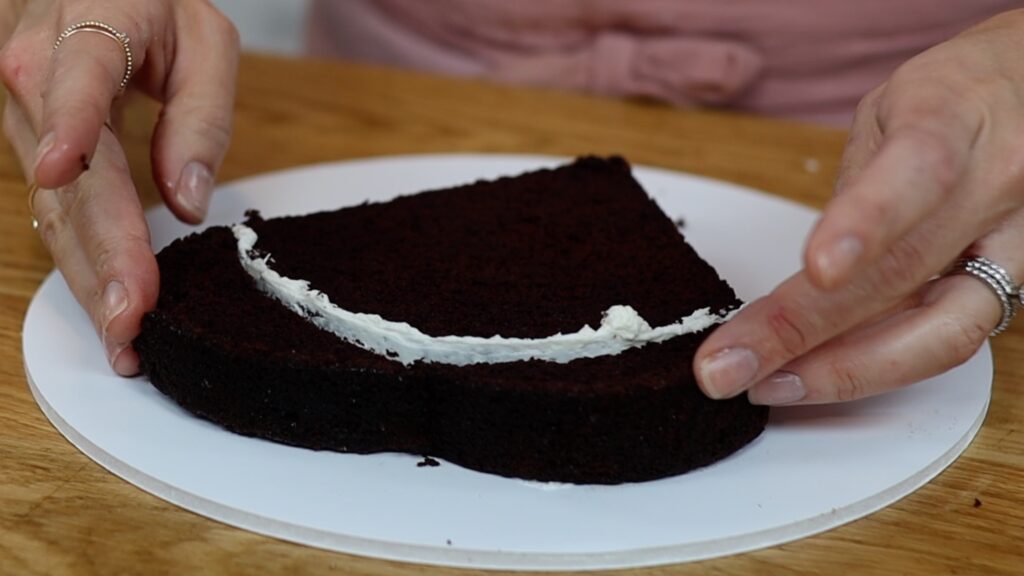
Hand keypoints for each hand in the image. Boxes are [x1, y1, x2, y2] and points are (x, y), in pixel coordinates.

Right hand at [2, 0, 238, 374]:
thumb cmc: (153, 5)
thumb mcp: (205, 39)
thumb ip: (201, 113)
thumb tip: (190, 204)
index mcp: (88, 30)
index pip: (73, 78)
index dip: (66, 123)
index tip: (58, 169)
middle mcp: (38, 77)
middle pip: (69, 176)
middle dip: (99, 251)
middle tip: (129, 319)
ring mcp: (26, 118)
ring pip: (53, 207)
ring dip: (87, 275)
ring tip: (123, 338)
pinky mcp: (31, 148)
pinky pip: (55, 211)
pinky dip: (82, 261)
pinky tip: (107, 304)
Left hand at [694, 9, 1023, 404]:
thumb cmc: (953, 97)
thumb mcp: (889, 111)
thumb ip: (854, 187)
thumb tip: (804, 275)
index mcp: (956, 120)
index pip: (916, 173)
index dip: (866, 222)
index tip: (817, 268)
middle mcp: (996, 186)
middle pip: (903, 271)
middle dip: (804, 328)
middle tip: (728, 365)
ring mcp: (1016, 244)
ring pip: (940, 331)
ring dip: (844, 371)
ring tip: (768, 385)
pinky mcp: (1017, 284)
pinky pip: (950, 341)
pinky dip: (877, 365)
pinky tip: (817, 376)